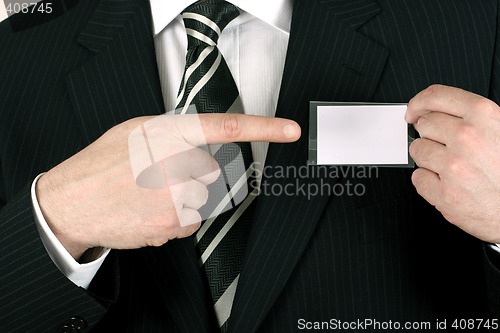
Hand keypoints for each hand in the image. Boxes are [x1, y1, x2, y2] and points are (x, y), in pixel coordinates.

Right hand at [36, 114, 300, 259]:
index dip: (263, 127)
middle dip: (191, 173)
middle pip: (211, 170)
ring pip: (202, 196)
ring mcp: (177, 196)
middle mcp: (177, 163)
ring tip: (148, 194)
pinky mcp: (175, 224)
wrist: (72, 204)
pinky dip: (177, 217)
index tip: (290, 130)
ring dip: (182, 197)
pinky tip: (150, 211)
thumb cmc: (100, 165)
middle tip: (157, 176)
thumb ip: (171, 131)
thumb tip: (198, 140)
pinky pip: (193, 219)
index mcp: (167, 133)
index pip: (225, 127)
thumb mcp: (133, 130)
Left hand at [406, 84, 499, 242]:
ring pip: (417, 151)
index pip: (436, 96)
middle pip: (423, 125)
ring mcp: (453, 167)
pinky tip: (447, 183)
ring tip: (450, 166)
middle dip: (429, 134)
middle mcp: (466, 138)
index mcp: (483, 117)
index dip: (418, 103)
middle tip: (444, 145)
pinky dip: (428, 181)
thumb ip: (474, 117)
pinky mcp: (444, 193)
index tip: (413, 111)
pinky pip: (418, 178)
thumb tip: (439, 109)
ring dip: (428, 158)